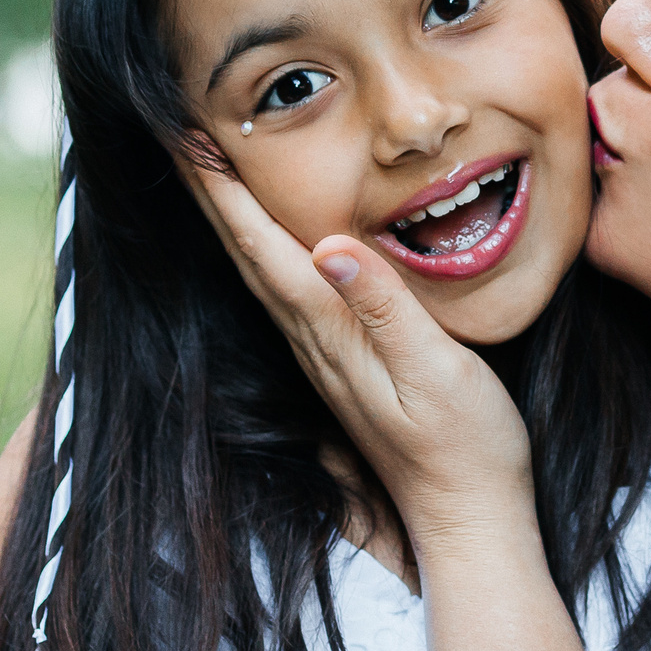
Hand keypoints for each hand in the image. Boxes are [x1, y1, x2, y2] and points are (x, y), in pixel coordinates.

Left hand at [177, 151, 535, 549]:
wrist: (469, 517)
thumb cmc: (466, 445)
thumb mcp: (437, 370)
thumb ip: (385, 308)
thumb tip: (330, 246)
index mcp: (332, 336)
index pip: (266, 251)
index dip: (228, 194)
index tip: (193, 138)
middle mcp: (315, 345)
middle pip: (248, 257)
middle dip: (213, 194)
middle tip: (180, 132)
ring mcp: (324, 358)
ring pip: (262, 274)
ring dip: (232, 220)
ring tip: (210, 171)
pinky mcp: (342, 365)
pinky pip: (287, 293)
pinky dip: (264, 253)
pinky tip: (266, 240)